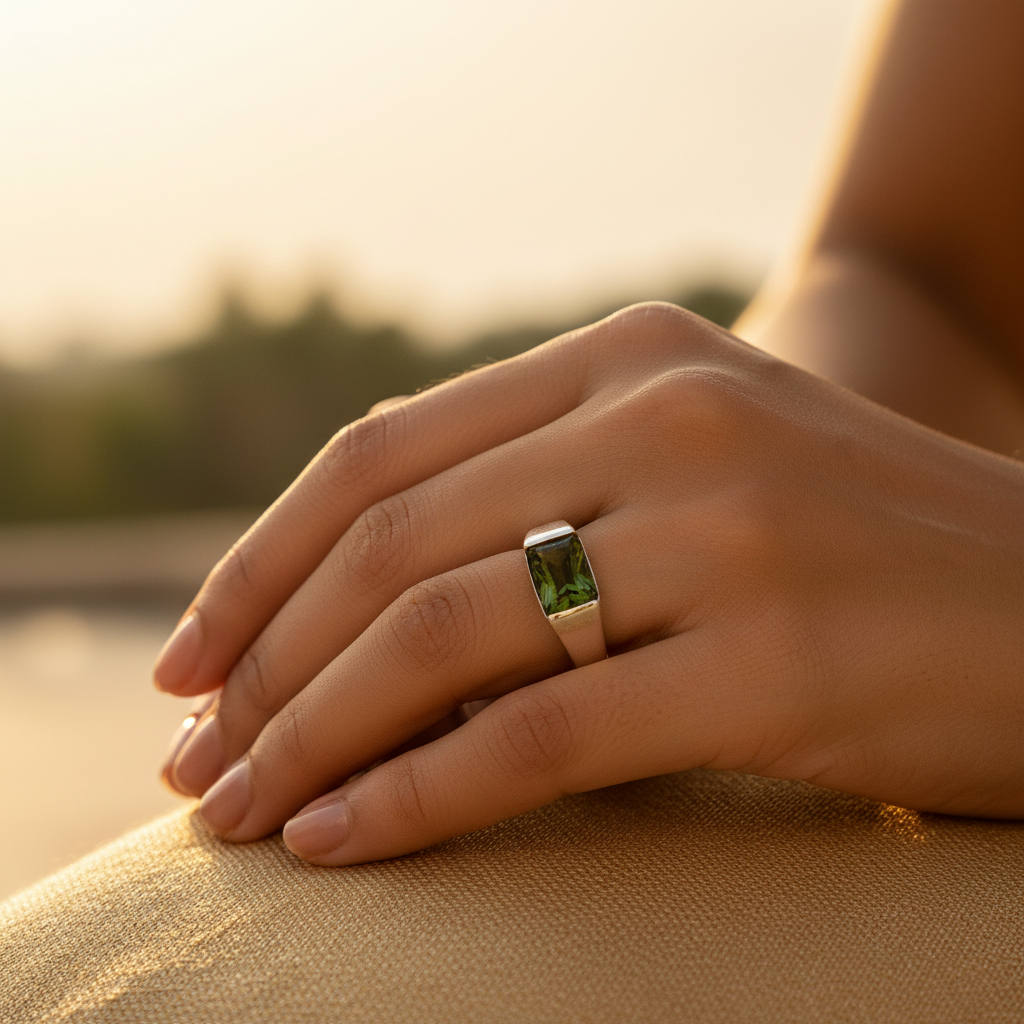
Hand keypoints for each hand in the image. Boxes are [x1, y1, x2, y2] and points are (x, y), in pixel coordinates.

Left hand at [154, 302, 1023, 864]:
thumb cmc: (851, 544)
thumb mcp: (687, 471)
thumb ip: (537, 493)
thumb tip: (352, 595)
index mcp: (631, 358)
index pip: (379, 454)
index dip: (261, 561)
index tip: (192, 658)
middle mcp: (667, 420)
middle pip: (388, 547)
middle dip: (266, 665)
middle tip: (194, 760)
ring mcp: (723, 532)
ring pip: (439, 641)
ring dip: (312, 736)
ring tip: (239, 811)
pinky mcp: (769, 660)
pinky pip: (537, 737)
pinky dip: (414, 797)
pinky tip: (336, 842)